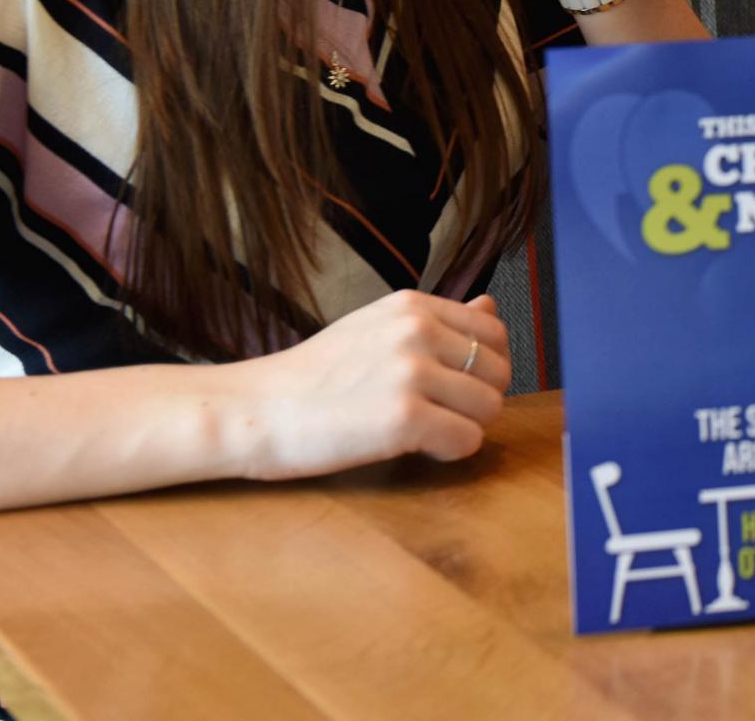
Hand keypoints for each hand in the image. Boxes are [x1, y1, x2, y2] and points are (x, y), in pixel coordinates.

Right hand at [226, 290, 511, 480]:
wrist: (254, 410)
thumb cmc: (313, 377)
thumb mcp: (376, 329)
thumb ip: (437, 321)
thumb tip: (491, 302)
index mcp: (413, 305)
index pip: (494, 331)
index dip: (482, 366)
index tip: (451, 387)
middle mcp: (417, 330)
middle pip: (499, 371)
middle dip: (478, 400)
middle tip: (437, 414)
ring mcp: (410, 372)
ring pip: (490, 407)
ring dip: (464, 428)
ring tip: (422, 432)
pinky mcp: (403, 418)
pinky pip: (468, 440)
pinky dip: (449, 451)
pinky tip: (416, 448)